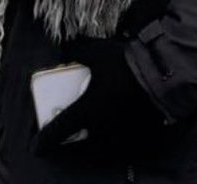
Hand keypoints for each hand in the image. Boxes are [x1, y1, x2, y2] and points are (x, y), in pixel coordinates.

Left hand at [34, 37, 167, 158]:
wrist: (161, 75)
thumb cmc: (123, 65)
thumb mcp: (95, 52)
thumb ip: (76, 51)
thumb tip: (64, 48)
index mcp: (85, 112)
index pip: (57, 131)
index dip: (44, 142)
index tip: (36, 148)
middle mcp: (99, 130)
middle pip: (79, 144)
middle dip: (72, 141)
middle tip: (69, 134)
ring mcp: (119, 136)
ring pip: (100, 145)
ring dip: (94, 140)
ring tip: (95, 129)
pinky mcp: (138, 137)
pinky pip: (122, 143)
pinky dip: (117, 138)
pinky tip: (120, 126)